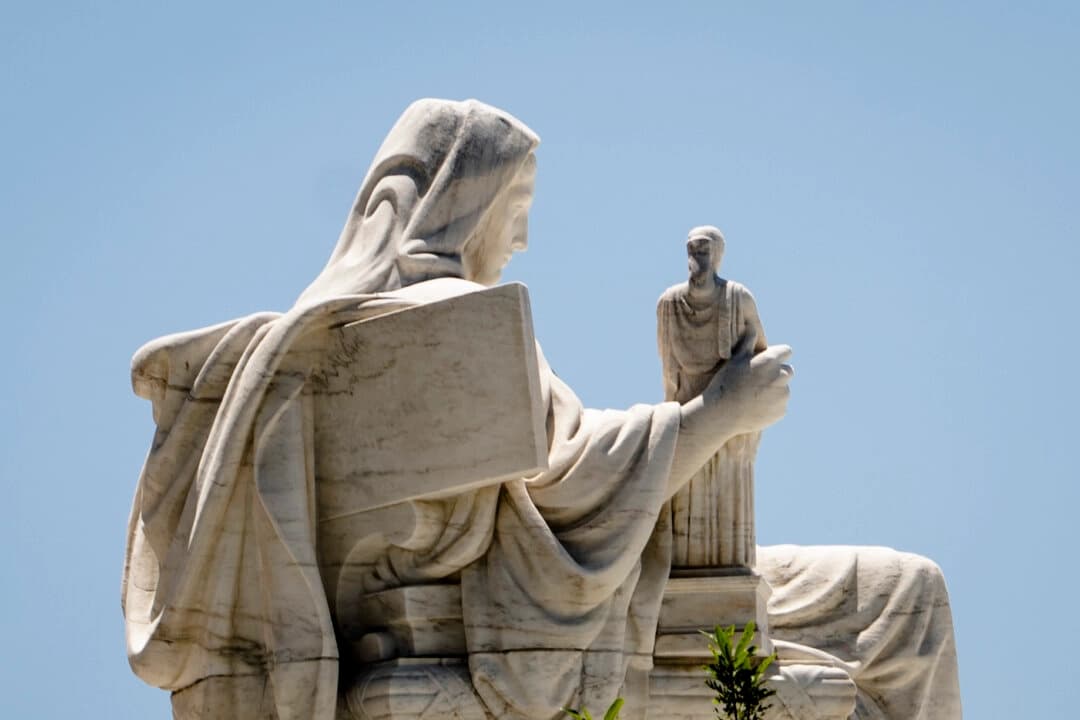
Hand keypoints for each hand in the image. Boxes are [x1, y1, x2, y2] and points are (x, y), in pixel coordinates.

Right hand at [668, 329, 792, 494]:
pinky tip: (755, 407)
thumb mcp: (735, 359)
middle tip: (758, 381)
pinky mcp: (781, 411)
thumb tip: (751, 325)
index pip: (786, 352)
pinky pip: (780, 405)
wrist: (722, 413)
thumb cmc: (726, 382)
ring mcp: (783, 395)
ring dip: (774, 391)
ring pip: (783, 389)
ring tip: (753, 396)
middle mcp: (781, 376)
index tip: (767, 363)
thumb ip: (748, 342)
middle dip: (777, 374)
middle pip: (788, 371)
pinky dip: (772, 406)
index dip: (776, 356)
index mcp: (771, 360)